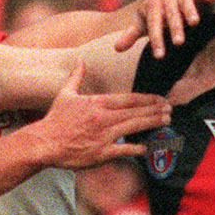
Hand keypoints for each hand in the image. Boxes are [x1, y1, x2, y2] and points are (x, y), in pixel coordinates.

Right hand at [26, 63, 170, 168]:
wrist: (44, 143)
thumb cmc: (54, 120)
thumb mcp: (65, 94)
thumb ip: (76, 78)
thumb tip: (80, 62)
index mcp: (97, 103)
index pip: (127, 99)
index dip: (146, 99)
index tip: (159, 98)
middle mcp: (103, 117)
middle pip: (135, 111)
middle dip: (155, 109)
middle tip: (170, 108)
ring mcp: (104, 135)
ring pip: (134, 127)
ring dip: (152, 123)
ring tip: (166, 121)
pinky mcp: (102, 153)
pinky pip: (124, 150)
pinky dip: (137, 148)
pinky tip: (148, 147)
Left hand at [112, 0, 214, 56]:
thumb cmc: (159, 7)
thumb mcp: (145, 20)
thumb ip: (132, 34)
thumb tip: (116, 48)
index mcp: (153, 6)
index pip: (153, 24)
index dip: (156, 39)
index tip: (160, 56)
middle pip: (169, 13)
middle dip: (174, 26)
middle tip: (178, 42)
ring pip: (184, 0)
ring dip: (189, 10)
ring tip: (194, 22)